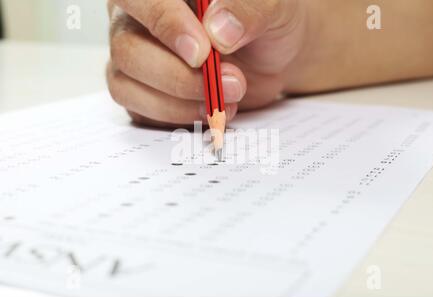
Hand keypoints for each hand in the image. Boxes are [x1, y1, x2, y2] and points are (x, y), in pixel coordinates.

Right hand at [106, 0, 304, 126]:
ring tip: (226, 98)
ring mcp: (135, 57)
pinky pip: (139, 111)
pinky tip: (208, 109)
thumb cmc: (262, 22)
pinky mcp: (140, 91)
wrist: (268, 55)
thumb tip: (219, 30)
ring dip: (180, 101)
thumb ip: (248, 9)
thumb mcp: (272, 7)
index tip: (202, 53)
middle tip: (230, 82)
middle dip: (180, 76)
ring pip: (127, 85)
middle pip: (127, 49)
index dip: (164, 24)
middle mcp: (136, 20)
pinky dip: (176, 116)